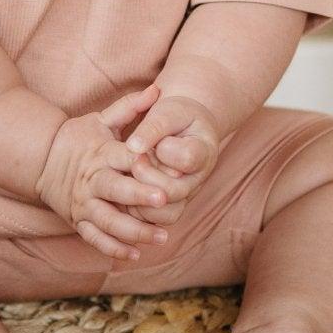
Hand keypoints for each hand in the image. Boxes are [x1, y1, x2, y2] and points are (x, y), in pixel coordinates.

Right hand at [35, 82, 178, 262]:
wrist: (41, 158)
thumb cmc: (78, 137)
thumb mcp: (101, 119)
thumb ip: (130, 107)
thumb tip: (157, 89)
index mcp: (101, 155)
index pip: (123, 159)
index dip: (142, 163)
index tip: (162, 166)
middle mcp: (93, 181)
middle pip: (116, 191)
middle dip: (139, 197)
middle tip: (164, 201)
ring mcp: (85, 204)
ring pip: (108, 222)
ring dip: (134, 231)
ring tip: (160, 237)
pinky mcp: (78, 221)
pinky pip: (95, 238)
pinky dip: (113, 249)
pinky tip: (135, 255)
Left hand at [122, 94, 220, 213]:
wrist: (183, 127)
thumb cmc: (175, 116)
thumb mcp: (168, 111)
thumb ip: (153, 127)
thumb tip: (132, 147)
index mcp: (203, 151)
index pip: (187, 158)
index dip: (165, 148)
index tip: (157, 138)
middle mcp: (197, 180)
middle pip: (173, 191)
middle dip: (146, 173)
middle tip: (136, 157)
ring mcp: (184, 197)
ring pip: (164, 213)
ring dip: (140, 195)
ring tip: (133, 173)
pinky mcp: (168, 208)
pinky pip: (152, 221)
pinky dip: (136, 208)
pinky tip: (128, 186)